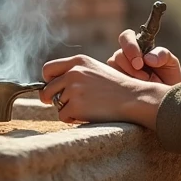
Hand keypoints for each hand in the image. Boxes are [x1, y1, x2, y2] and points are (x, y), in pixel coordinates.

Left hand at [40, 54, 165, 126]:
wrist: (133, 98)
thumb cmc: (116, 87)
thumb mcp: (95, 69)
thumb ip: (75, 72)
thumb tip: (51, 85)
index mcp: (78, 61)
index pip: (48, 69)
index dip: (47, 81)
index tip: (52, 89)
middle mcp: (73, 73)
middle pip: (46, 90)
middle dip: (51, 99)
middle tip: (64, 104)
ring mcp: (74, 89)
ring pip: (56, 104)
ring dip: (67, 109)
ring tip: (88, 107)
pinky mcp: (76, 106)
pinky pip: (63, 116)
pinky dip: (72, 119)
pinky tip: (88, 114)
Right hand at [107, 29, 180, 85]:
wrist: (169, 99)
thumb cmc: (169, 77)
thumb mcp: (171, 63)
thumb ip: (162, 55)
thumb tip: (147, 57)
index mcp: (138, 47)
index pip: (126, 37)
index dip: (129, 46)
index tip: (140, 62)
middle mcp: (126, 57)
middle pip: (118, 54)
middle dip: (130, 66)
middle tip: (145, 77)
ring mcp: (119, 71)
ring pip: (114, 68)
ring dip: (129, 76)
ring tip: (145, 84)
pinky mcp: (117, 85)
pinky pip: (113, 82)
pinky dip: (124, 86)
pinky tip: (136, 91)